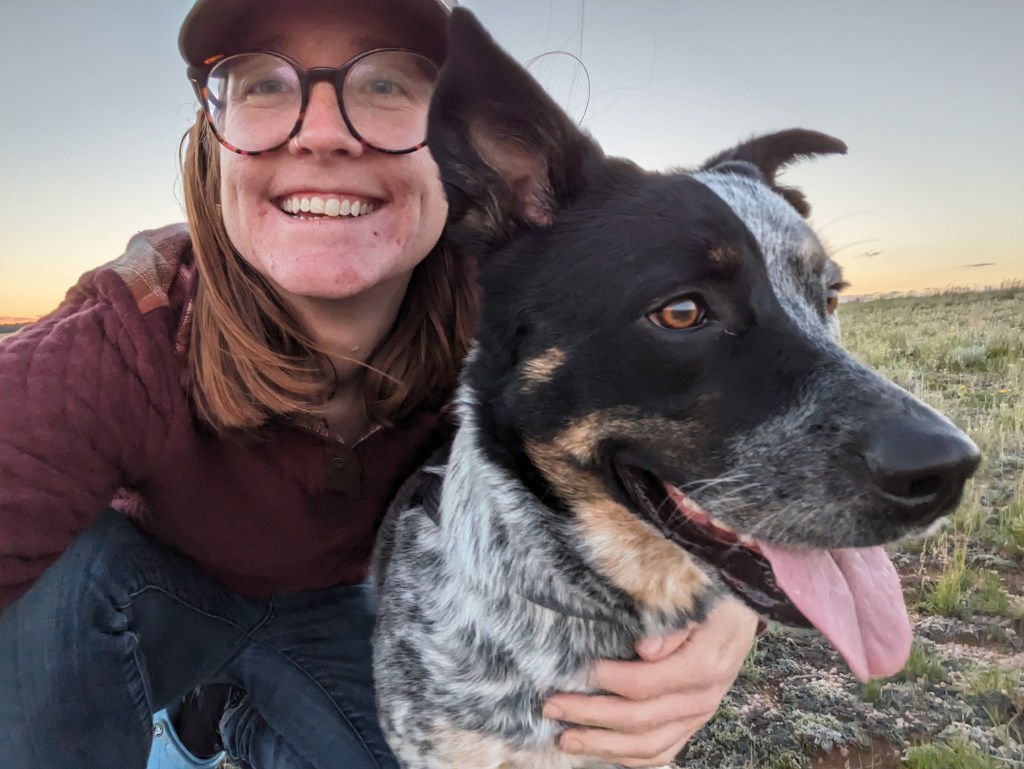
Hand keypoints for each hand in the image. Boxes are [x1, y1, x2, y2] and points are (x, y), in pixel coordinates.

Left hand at [542, 598, 757, 766]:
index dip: (609, 681)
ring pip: (650, 746)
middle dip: (591, 716)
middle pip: (641, 719)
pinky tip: (601, 752)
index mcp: (703, 665)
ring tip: (567, 739)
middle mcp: (702, 698)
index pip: (647, 684)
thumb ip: (672, 623)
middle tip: (553, 707)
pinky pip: (664, 751)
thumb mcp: (697, 596)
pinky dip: (630, 757)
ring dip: (604, 746)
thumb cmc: (714, 595)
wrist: (744, 605)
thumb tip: (645, 650)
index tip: (578, 671)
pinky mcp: (695, 721)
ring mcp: (700, 714)